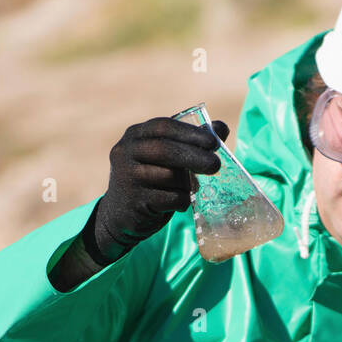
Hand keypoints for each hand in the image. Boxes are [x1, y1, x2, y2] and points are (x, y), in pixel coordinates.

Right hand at [87, 116, 230, 263]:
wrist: (120, 215)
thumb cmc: (150, 180)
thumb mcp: (165, 158)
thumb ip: (190, 142)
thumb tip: (221, 128)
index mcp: (135, 135)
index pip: (164, 126)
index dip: (191, 133)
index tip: (214, 143)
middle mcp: (126, 152)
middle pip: (165, 150)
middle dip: (195, 156)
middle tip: (216, 165)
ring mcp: (127, 177)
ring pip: (169, 176)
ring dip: (188, 183)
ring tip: (193, 187)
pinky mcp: (135, 201)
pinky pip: (169, 199)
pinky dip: (182, 200)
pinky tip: (182, 202)